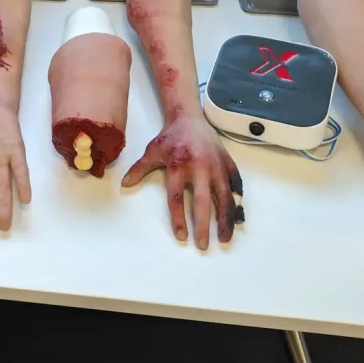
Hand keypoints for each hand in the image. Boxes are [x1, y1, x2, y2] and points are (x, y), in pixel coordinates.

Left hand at [121, 114, 243, 249]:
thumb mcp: (152, 151)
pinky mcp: (228, 163)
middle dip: (203, 225)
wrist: (189, 117)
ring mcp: (216, 165)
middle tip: (203, 245)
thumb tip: (124, 185)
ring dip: (226, 219)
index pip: (176, 197)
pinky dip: (238, 202)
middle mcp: (199, 166)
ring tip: (224, 237)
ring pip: (224, 196)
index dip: (178, 218)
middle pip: (203, 201)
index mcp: (178, 165)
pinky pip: (236, 185)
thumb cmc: (170, 137)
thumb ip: (139, 169)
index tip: (182, 236)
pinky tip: (239, 217)